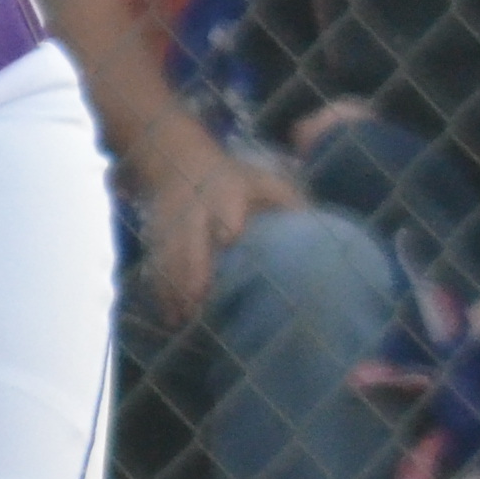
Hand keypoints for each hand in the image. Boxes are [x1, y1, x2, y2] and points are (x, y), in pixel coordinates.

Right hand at [132, 130, 304, 320]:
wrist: (180, 160)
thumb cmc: (234, 179)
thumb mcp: (263, 181)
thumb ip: (289, 204)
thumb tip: (323, 235)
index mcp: (226, 194)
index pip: (225, 208)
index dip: (226, 221)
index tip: (229, 239)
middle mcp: (196, 209)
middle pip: (190, 238)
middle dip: (192, 267)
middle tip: (198, 297)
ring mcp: (173, 223)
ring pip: (170, 255)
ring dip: (174, 287)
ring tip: (183, 318)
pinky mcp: (158, 236)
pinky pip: (156, 264)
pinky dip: (161, 291)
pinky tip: (170, 316)